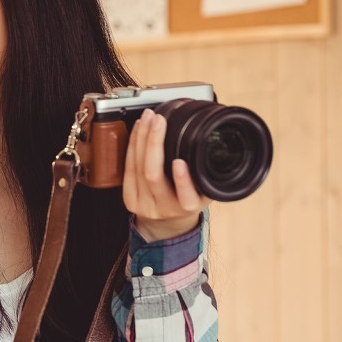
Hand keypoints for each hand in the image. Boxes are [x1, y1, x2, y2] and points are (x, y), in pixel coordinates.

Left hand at [123, 109, 210, 241]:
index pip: (186, 197)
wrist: (168, 223)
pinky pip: (128, 168)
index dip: (182, 180)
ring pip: (137, 168)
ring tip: (148, 118)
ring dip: (141, 138)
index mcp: (188, 207)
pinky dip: (132, 144)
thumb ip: (207, 174)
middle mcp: (164, 208)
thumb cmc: (188, 201)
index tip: (180, 162)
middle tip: (159, 120)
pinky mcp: (129, 198)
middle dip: (154, 143)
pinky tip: (138, 129)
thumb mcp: (205, 192)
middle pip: (153, 176)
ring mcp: (144, 204)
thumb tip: (213, 142)